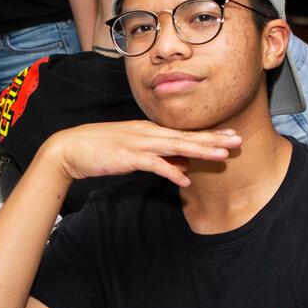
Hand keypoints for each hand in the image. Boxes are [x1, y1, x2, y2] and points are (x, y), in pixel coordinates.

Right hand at [43, 120, 242, 186]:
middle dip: (213, 138)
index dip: (208, 134)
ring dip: (200, 150)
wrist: (69, 148)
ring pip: (176, 146)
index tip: (229, 135)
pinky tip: (186, 178)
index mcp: (148, 130)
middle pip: (186, 136)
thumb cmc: (99, 149)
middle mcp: (147, 133)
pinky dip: (171, 171)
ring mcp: (138, 143)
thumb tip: (182, 165)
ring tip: (222, 155)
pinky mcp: (128, 157)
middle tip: (237, 140)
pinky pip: (155, 164)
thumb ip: (158, 156)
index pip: (184, 132)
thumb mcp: (132, 151)